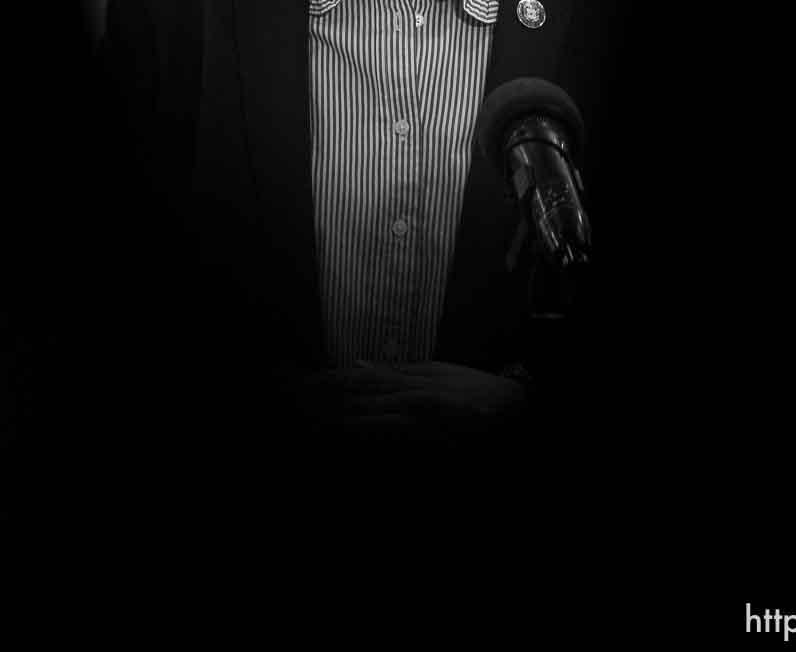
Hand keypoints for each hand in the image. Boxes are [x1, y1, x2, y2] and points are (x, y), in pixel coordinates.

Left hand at [298, 360, 529, 442]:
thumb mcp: (434, 373)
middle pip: (348, 389)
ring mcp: (413, 408)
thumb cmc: (475, 391)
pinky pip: (384, 428)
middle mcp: (404, 388)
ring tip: (299, 409)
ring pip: (360, 406)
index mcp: (404, 375)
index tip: (289, 382)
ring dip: (328, 408)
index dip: (318, 379)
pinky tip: (339, 427)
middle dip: (313, 393)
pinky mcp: (424, 428)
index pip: (351, 376)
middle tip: (282, 393)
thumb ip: (393, 370)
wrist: (513, 408)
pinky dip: (358, 426)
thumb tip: (356, 366)